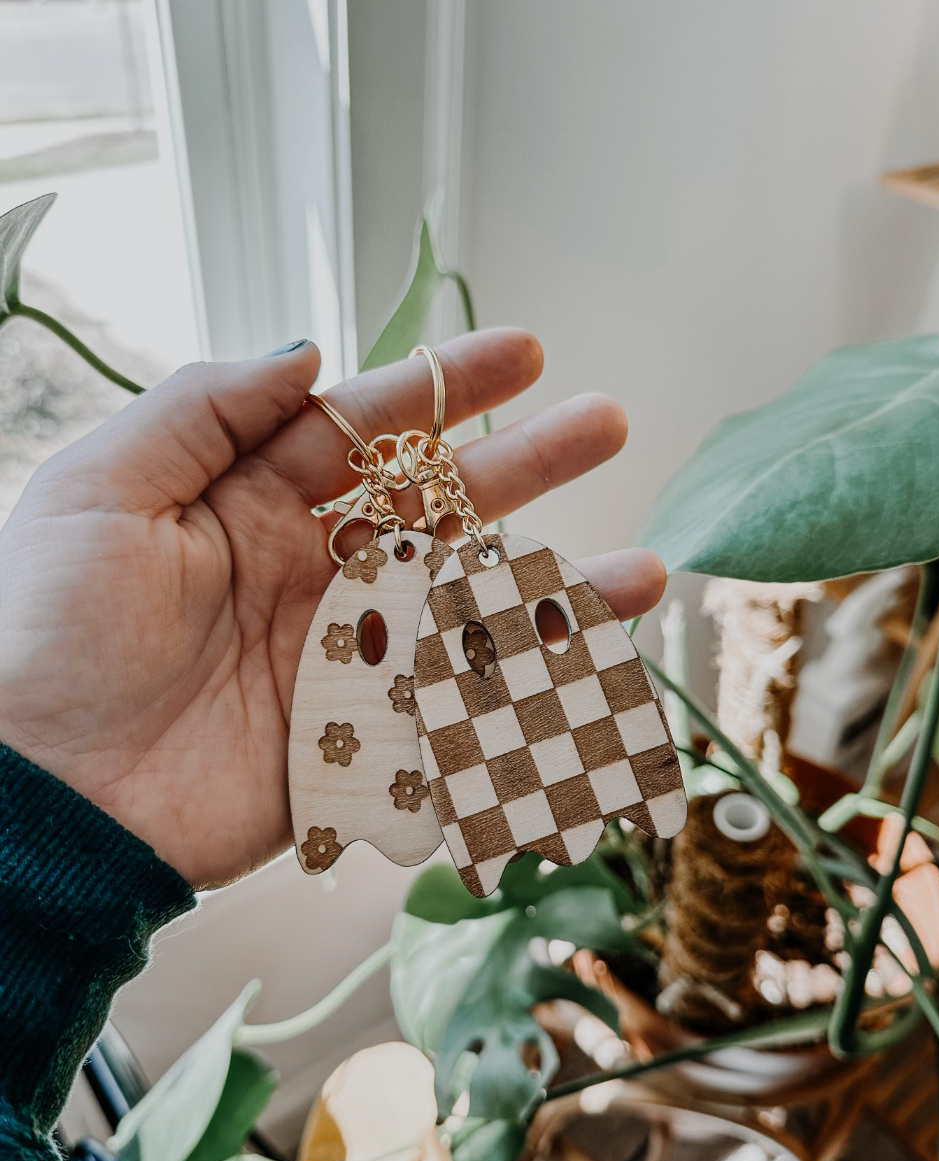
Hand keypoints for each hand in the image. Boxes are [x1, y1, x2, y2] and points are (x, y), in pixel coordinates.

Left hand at [0, 331, 665, 886]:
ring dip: (552, 589)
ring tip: (641, 572)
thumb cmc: (46, 636)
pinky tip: (590, 675)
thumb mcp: (99, 491)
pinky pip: (458, 708)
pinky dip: (527, 695)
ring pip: (465, 610)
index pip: (365, 428)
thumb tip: (305, 351)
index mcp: (248, 500)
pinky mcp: (357, 738)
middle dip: (523, 465)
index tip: (522, 354)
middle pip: (437, 508)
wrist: (41, 795)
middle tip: (604, 423)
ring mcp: (343, 657)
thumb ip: (203, 408)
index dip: (443, 390)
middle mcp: (309, 571)